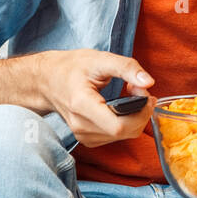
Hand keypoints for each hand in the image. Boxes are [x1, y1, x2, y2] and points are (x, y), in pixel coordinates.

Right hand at [36, 48, 155, 146]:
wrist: (47, 80)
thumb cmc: (71, 68)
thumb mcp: (100, 59)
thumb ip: (126, 68)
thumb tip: (149, 82)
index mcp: (82, 105)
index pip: (119, 126)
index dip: (140, 113)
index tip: (145, 93)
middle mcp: (80, 125)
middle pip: (125, 132)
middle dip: (141, 112)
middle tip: (139, 90)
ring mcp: (82, 135)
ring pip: (124, 136)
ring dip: (135, 116)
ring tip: (130, 94)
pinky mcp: (88, 138)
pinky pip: (117, 136)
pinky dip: (126, 122)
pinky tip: (122, 106)